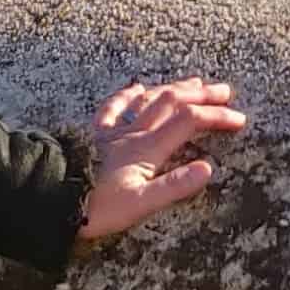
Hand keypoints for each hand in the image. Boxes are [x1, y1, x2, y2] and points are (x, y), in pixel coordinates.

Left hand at [77, 77, 249, 248]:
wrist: (50, 197)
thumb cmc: (96, 207)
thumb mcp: (140, 204)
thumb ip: (174, 186)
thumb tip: (208, 168)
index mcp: (147, 148)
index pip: (189, 122)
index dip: (217, 117)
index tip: (239, 119)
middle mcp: (133, 132)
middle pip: (173, 103)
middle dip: (202, 95)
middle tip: (225, 92)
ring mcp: (113, 130)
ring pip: (149, 100)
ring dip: (174, 89)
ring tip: (195, 83)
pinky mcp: (95, 134)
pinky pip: (113, 107)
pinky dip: (128, 95)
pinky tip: (137, 87)